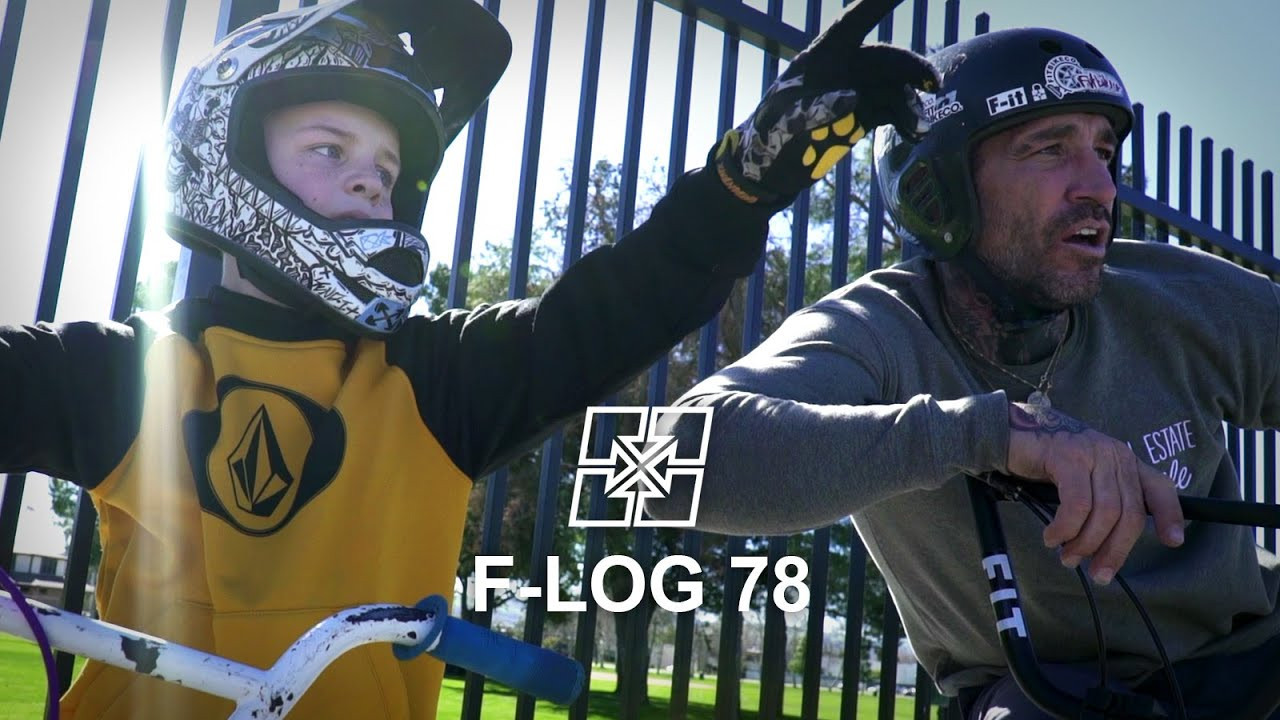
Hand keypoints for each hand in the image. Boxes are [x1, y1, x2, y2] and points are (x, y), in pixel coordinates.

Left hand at [711, 0, 937, 204]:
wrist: (767, 173)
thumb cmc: (767, 141)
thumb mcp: (784, 123)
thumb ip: (815, 108)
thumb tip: (854, 98)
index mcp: (821, 57)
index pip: (856, 20)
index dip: (882, 1)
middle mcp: (842, 68)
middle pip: (886, 57)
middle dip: (911, 68)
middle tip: (933, 84)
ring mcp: (854, 91)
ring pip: (894, 86)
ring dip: (911, 102)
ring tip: (919, 128)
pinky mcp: (861, 116)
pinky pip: (892, 109)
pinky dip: (905, 119)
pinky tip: (914, 134)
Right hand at [1006, 402, 1185, 584]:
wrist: (1009, 432)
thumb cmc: (1045, 461)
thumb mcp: (1084, 477)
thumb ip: (1103, 499)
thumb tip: (1109, 544)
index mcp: (1123, 461)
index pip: (1159, 487)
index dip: (1170, 515)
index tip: (1173, 542)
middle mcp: (1114, 454)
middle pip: (1129, 512)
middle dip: (1115, 550)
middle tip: (1098, 574)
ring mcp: (1093, 453)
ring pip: (1105, 512)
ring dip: (1086, 543)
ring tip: (1067, 557)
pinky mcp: (1068, 457)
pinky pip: (1077, 504)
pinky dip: (1066, 528)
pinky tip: (1052, 537)